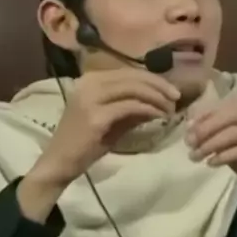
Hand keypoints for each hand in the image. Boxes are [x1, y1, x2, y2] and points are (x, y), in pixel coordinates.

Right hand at [30, 69, 179, 186]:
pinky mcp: (96, 115)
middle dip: (159, 86)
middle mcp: (89, 83)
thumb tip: (159, 102)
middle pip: (134, 77)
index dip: (154, 79)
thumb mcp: (112, 122)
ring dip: (157, 98)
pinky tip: (160, 117)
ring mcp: (90, 98)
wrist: (59, 163)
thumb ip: (132, 109)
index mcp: (90, 80)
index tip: (172, 92)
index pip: (129, 72)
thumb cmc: (84, 144)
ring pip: (134, 89)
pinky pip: (131, 106)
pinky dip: (149, 110)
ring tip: (170, 110)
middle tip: (177, 99)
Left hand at [185, 95, 236, 226]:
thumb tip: (190, 126)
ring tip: (195, 156)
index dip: (205, 115)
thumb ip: (214, 131)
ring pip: (236, 132)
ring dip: (210, 144)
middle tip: (189, 143)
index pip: (227, 104)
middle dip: (206, 128)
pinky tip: (211, 163)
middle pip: (232, 113)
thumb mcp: (229, 143)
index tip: (188, 130)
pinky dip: (224, 156)